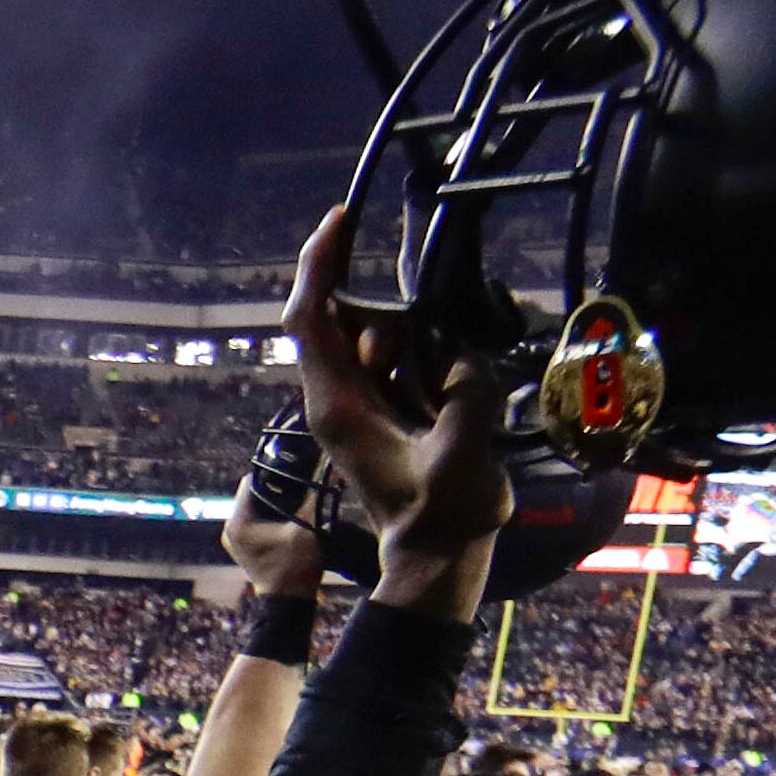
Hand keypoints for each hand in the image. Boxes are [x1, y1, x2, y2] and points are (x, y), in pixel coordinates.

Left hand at [221, 476, 325, 598]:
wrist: (289, 604)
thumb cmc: (295, 568)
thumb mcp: (307, 529)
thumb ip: (316, 498)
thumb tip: (329, 470)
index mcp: (238, 523)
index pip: (252, 482)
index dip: (273, 472)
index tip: (293, 467)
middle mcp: (230, 529)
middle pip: (253, 494)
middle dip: (276, 486)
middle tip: (299, 480)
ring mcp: (236, 540)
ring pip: (256, 507)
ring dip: (275, 500)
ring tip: (298, 493)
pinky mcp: (245, 547)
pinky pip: (257, 521)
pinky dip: (272, 514)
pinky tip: (291, 512)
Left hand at [278, 207, 509, 618]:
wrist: (435, 559)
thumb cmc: (444, 514)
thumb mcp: (464, 452)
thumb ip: (466, 393)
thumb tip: (462, 356)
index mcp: (336, 404)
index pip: (309, 316)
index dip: (319, 261)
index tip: (341, 217)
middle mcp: (331, 399)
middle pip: (338, 320)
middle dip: (384, 314)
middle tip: (426, 357)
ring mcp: (349, 407)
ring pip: (367, 341)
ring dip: (407, 342)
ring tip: (438, 392)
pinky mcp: (371, 415)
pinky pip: (385, 365)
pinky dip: (413, 358)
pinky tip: (441, 385)